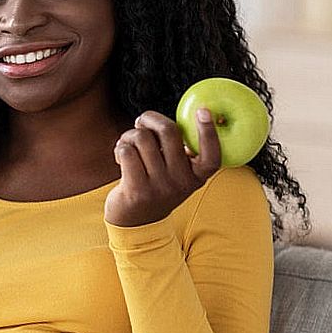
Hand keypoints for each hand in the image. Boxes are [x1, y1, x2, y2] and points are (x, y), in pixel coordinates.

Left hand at [105, 108, 219, 226]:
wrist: (136, 222)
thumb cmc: (156, 186)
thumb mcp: (177, 173)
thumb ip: (179, 151)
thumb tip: (165, 120)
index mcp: (196, 176)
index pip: (211, 154)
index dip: (209, 132)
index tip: (204, 111)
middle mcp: (182, 182)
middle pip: (168, 131)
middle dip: (150, 119)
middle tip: (142, 122)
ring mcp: (160, 187)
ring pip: (142, 138)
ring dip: (130, 135)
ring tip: (128, 145)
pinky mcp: (137, 190)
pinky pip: (127, 150)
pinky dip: (120, 147)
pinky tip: (121, 157)